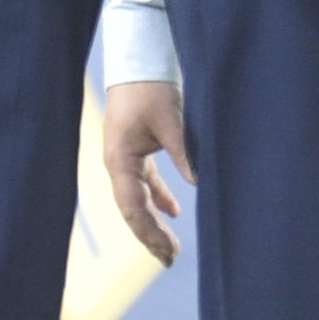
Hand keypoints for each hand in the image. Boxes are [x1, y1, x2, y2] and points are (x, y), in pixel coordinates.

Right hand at [100, 76, 192, 265]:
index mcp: (120, 159)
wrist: (139, 60)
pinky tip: (174, 211)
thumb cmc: (150, 88)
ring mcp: (125, 158)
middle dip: (151, 235)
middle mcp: (118, 163)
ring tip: (171, 247)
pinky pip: (146, 182)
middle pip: (133, 209)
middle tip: (171, 259)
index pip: (133, 206)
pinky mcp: (136, 150)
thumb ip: (184, 152)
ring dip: (154, 221)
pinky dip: (159, 197)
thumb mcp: (170, 120)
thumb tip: (200, 183)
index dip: (150, 231)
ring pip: (138, 199)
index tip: (169, 250)